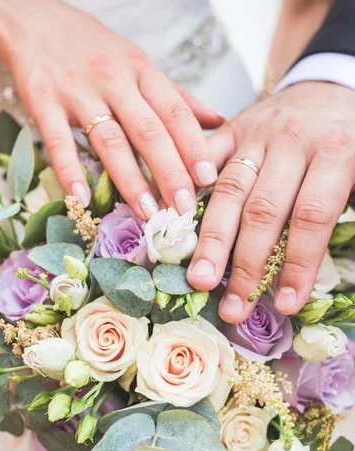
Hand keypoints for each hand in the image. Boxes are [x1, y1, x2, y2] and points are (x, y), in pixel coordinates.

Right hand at [0, 0, 220, 216]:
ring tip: (147, 212)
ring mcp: (77, 90)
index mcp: (141, 70)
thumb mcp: (138, 63)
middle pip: (148, 130)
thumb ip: (176, 95)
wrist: (32, 20)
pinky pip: (58, 140)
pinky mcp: (43, 100)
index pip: (175, 112)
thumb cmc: (94, 50)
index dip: (193, 146)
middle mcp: (114, 79)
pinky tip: (82, 200)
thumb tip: (217, 121)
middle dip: (169, 172)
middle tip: (184, 208)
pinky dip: (70, 170)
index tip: (208, 179)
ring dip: (130, 180)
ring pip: (110, 139)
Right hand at [187, 82, 354, 322]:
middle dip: (247, 264)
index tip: (284, 304)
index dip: (297, 263)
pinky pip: (204, 159)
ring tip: (199, 278)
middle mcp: (293, 142)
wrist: (327, 89)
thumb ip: (345, 206)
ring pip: (229, 190)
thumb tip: (319, 267)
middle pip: (263, 210)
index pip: (312, 216)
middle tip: (232, 307)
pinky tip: (168, 220)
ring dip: (212, 240)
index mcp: (337, 151)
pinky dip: (184, 188)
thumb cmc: (346, 137)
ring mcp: (257, 133)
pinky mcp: (232, 128)